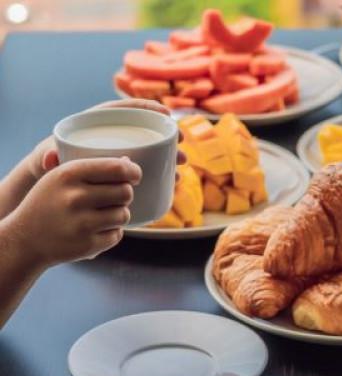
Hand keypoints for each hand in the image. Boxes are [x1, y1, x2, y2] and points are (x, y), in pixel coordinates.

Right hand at [5, 157, 141, 266]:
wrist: (25, 239)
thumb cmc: (49, 203)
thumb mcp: (59, 178)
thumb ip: (92, 169)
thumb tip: (129, 163)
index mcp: (69, 174)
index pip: (117, 168)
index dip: (133, 172)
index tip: (134, 176)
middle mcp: (75, 198)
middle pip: (125, 192)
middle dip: (124, 195)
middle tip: (112, 198)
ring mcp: (82, 223)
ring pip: (124, 214)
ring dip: (119, 215)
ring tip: (101, 215)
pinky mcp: (88, 245)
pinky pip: (118, 235)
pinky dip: (112, 233)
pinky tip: (95, 230)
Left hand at [26, 99, 185, 179]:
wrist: (52, 186)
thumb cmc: (48, 166)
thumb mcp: (45, 160)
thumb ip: (46, 158)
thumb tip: (51, 158)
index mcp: (98, 124)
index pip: (125, 109)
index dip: (148, 108)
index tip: (166, 114)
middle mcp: (116, 138)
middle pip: (146, 132)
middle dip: (168, 136)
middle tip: (182, 143)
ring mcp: (124, 156)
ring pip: (152, 152)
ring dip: (171, 157)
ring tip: (182, 167)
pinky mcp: (127, 173)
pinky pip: (150, 170)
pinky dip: (164, 175)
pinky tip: (175, 182)